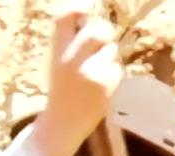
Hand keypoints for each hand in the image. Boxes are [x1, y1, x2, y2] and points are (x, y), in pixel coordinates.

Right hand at [31, 1, 122, 155]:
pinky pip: (117, 68)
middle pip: (97, 30)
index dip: (76, 8)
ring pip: (110, 50)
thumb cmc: (63, 90)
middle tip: (103, 41)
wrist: (63, 124)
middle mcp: (72, 59)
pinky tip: (101, 87)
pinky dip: (112, 75)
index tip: (83, 8)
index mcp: (58, 50)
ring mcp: (90, 71)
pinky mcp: (105, 84)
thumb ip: (71, 42)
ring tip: (95, 74)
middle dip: (104, 33)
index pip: (64, 18)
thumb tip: (93, 19)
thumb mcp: (58, 62)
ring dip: (107, 57)